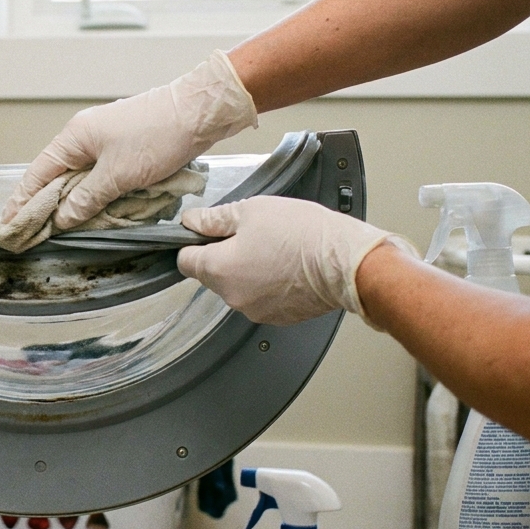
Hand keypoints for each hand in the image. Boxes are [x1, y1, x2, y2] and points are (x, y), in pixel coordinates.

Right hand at [0, 50, 257, 229]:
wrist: (200, 111)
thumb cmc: (158, 136)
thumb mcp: (118, 176)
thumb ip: (86, 199)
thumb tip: (62, 219)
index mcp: (74, 138)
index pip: (37, 175)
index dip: (20, 202)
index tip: (7, 225)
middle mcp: (84, 137)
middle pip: (54, 177)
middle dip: (42, 206)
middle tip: (28, 234)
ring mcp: (105, 141)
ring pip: (78, 178)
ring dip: (69, 203)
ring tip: (55, 230)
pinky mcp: (125, 147)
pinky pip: (99, 176)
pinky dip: (92, 195)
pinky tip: (91, 213)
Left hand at [177, 196, 418, 325]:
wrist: (345, 262)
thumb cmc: (302, 233)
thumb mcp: (251, 211)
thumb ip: (214, 219)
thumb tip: (191, 221)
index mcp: (218, 270)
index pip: (185, 261)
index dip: (192, 244)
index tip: (206, 233)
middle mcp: (231, 296)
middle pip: (211, 275)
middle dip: (223, 256)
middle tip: (249, 235)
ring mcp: (254, 310)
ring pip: (237, 287)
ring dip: (246, 271)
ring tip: (273, 249)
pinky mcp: (277, 317)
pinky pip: (260, 298)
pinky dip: (267, 285)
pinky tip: (285, 267)